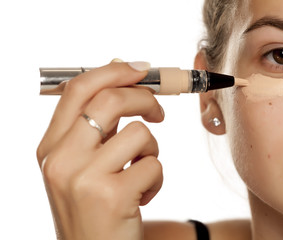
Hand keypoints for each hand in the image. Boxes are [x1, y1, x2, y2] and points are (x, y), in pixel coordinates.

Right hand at [37, 61, 164, 239]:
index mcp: (51, 147)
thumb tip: (119, 68)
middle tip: (158, 112)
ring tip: (141, 172)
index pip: (79, 89)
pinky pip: (153, 164)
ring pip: (139, 133)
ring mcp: (84, 178)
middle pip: (110, 100)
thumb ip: (98, 122)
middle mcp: (61, 159)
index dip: (113, 71)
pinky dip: (156, 178)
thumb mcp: (82, 165)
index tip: (140, 69)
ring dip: (151, 150)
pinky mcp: (112, 196)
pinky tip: (141, 196)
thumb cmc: (93, 207)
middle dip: (145, 98)